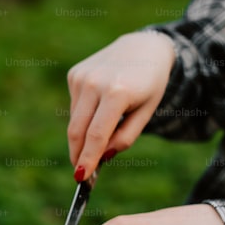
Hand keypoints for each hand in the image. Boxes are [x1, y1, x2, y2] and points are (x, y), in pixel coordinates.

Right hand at [67, 32, 175, 179]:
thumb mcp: (147, 112)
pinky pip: (75, 106)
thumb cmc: (149, 84)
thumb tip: (102, 156)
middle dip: (77, 153)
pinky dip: (84, 116)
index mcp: (117, 92)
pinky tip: (100, 106)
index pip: (96, 135)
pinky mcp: (74, 74)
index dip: (87, 159)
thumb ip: (126, 137)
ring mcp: (81, 77)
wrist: (143, 47)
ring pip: (74, 120)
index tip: (81, 178)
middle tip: (81, 171)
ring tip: (102, 131)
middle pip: (77, 130)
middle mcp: (94, 83)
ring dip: (83, 134)